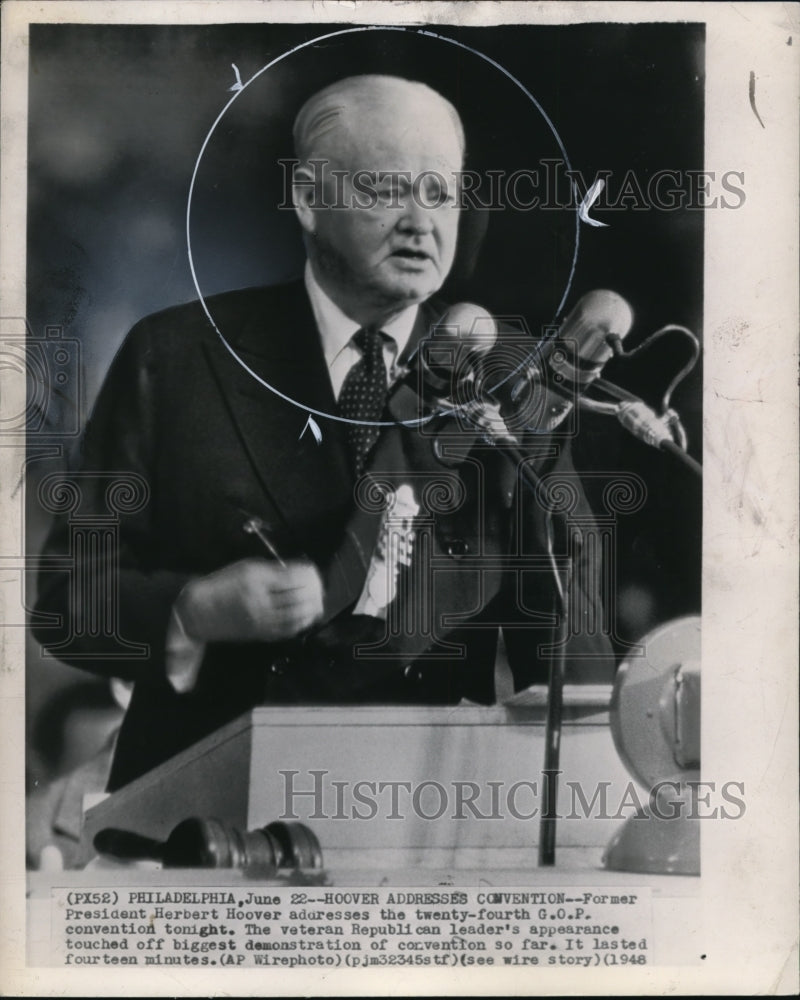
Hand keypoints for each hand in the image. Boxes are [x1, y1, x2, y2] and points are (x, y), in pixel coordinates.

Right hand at [175, 558, 323, 643]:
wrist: (198, 611)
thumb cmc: (222, 585)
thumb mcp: (246, 568)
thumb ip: (274, 571)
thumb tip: (300, 573)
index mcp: (256, 579)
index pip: (293, 577)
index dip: (309, 575)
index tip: (313, 572)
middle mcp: (261, 600)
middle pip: (298, 597)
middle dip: (314, 591)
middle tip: (320, 587)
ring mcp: (261, 619)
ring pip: (297, 616)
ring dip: (312, 609)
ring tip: (318, 602)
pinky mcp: (260, 634)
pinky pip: (288, 630)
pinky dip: (302, 623)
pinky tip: (307, 617)